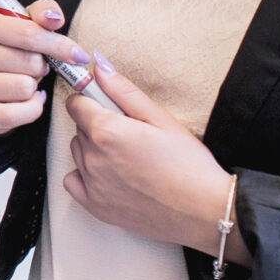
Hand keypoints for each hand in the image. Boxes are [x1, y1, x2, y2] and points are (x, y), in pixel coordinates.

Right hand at [0, 0, 80, 135]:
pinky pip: (15, 114)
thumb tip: (54, 17)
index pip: (30, 33)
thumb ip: (43, 13)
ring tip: (24, 84)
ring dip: (34, 89)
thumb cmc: (10, 53)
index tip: (77, 55)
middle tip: (34, 69)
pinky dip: (29, 110)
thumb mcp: (26, 26)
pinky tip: (24, 102)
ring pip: (24, 88)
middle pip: (30, 62)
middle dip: (42, 68)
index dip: (60, 46)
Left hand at [62, 58, 252, 265]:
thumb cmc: (189, 164)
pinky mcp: (96, 207)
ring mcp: (91, 184)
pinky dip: (85, 176)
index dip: (92, 100)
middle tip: (131, 135)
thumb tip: (99, 68)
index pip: (76, 103)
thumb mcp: (161, 118)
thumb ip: (124, 91)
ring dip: (94, 150)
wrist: (205, 211)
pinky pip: (74, 182)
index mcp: (105, 131)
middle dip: (97, 125)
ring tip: (128, 158)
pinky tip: (110, 177)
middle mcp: (92, 157)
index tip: (107, 106)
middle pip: (79, 128)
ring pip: (78, 153)